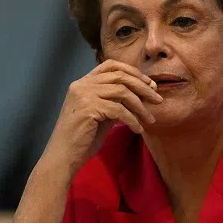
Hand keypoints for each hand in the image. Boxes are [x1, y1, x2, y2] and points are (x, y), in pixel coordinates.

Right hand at [42, 60, 162, 177]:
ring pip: (122, 92)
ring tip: (150, 119)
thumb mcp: (101, 114)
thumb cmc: (82, 138)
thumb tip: (141, 95)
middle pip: (120, 76)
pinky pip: (119, 110)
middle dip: (143, 87)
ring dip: (140, 106)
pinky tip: (138, 129)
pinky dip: (132, 120)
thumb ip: (114, 101)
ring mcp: (84, 95)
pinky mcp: (89, 108)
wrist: (64, 156)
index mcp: (83, 82)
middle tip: (158, 100)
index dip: (133, 72)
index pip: (111, 66)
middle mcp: (82, 84)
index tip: (149, 84)